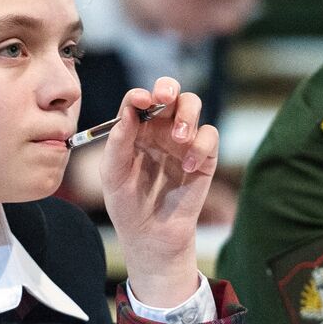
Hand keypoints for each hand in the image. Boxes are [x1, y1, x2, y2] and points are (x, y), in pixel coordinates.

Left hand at [100, 76, 217, 306]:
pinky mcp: (204, 157)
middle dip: (169, 88)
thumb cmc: (127, 203)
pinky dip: (201, 146)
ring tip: (179, 138)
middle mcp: (159, 129)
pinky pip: (209, 136)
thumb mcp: (113, 174)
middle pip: (170, 92)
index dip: (141, 95)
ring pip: (192, 106)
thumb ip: (119, 141)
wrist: (150, 235)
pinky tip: (188, 168)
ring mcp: (183, 141)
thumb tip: (129, 110)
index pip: (139, 100)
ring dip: (187, 115)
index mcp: (135, 129)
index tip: (141, 101)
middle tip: (165, 98)